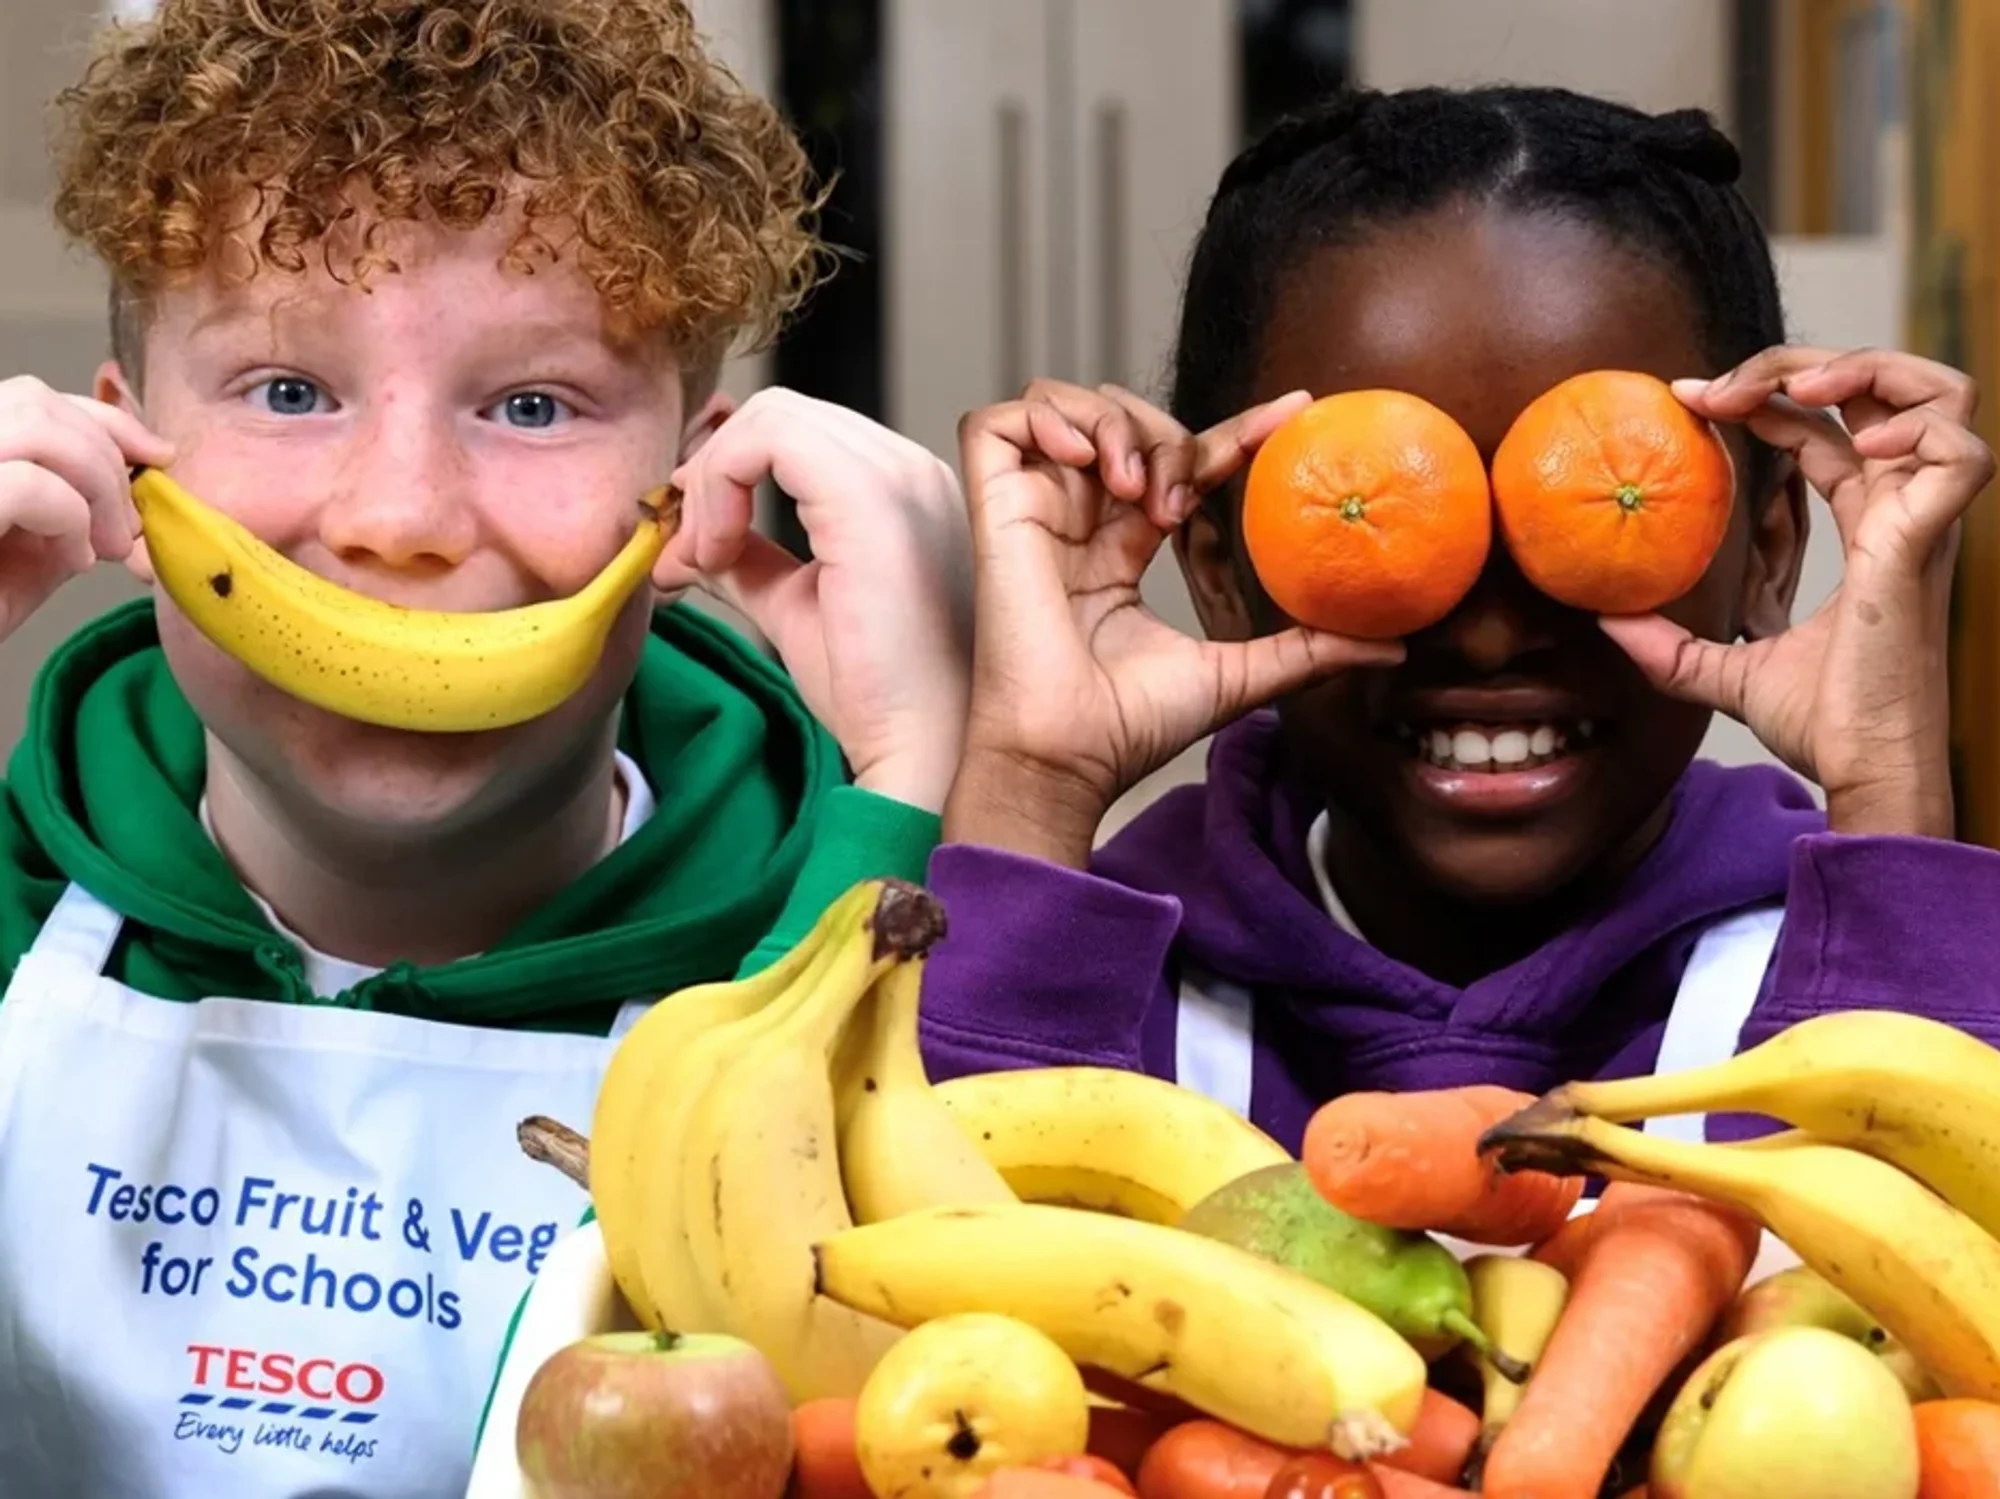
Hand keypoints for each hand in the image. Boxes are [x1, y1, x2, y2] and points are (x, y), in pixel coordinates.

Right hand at [0, 377, 174, 644]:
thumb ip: (76, 501)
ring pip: (38, 429)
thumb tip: (141, 468)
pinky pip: (29, 484)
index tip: (157, 457)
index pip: (32, 397)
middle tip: (127, 529)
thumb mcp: (38, 546)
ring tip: (107, 548)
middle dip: (108, 459)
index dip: (105, 420)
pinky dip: (71, 520)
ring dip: (97, 487)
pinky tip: (74, 562)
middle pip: (37, 402)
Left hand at [655, 388, 971, 812]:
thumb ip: (751, 559)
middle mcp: (909, 468)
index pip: (797, 432)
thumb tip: (691, 540)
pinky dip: (722, 485)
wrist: (923, 750)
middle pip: (779, 412)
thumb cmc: (880, 695)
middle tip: (688, 549)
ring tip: (704, 557)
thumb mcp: (796, 605)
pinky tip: (716, 552)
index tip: (694, 544)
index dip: (727, 473)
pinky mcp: (873, 498)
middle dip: (712, 473)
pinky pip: (770, 439)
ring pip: (771, 415)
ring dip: (713, 481)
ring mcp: (899, 475)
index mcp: (902, 490)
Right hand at [947, 380, 1403, 868]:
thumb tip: (1396, 646)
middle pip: (1125, 421)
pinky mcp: (992, 510)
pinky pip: (996, 423)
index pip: (1182, 462)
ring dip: (1112, 423)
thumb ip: (1309, 650)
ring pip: (1064, 406)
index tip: (1296, 410)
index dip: (1235, 430)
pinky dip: (1043, 417)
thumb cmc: (1130, 727)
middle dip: (1169, 435)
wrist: (1068, 755)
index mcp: (1121, 551)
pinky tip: (1082, 459)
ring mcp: (1031, 512)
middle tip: (1182, 502)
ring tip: (1135, 487)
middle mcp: (1076, 522)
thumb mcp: (1239, 675)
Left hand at [1600, 345, 1993, 838]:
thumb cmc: (1821, 726)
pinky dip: (1920, 426)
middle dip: (1803, 364)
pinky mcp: (1926, 543)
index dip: (1765, 399)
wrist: (1861, 767)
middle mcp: (1900, 511)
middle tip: (1723, 388)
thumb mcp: (1726, 674)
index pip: (1823, 431)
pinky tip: (1856, 442)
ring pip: (1942, 394)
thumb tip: (1605, 623)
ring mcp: (1921, 521)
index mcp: (1865, 527)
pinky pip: (1963, 452)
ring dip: (1868, 370)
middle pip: (1879, 389)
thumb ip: (1671, 648)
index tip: (1689, 401)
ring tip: (1795, 392)